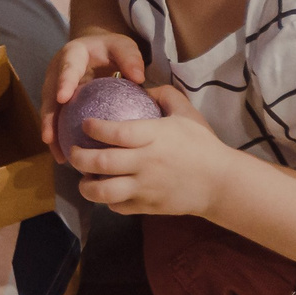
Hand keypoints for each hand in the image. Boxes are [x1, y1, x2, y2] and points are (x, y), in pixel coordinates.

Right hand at [40, 32, 148, 161]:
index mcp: (72, 55)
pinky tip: (66, 158)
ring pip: (49, 112)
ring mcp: (54, 88)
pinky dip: (60, 138)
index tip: (63, 98)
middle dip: (48, 117)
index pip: (67, 68)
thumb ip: (130, 58)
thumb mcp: (122, 46)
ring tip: (58, 156)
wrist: (96, 49)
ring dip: (51, 134)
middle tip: (49, 137)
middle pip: (49, 96)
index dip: (63, 82)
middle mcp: (57, 72)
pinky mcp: (57, 102)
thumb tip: (139, 78)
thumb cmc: (112, 49)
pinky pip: (57, 120)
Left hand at [68, 86, 232, 216]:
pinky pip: (117, 206)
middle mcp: (145, 163)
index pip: (115, 132)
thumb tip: (141, 87)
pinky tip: (107, 190)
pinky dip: (107, 200)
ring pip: (102, 191)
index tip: (85, 124)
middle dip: (78, 157)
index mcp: (154, 137)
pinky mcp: (147, 207)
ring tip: (84, 178)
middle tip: (74, 152)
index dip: (94, 128)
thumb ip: (164, 95)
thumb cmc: (203, 145)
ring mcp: (145, 188)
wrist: (222, 183)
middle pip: (99, 162)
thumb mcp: (187, 113)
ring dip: (86, 185)